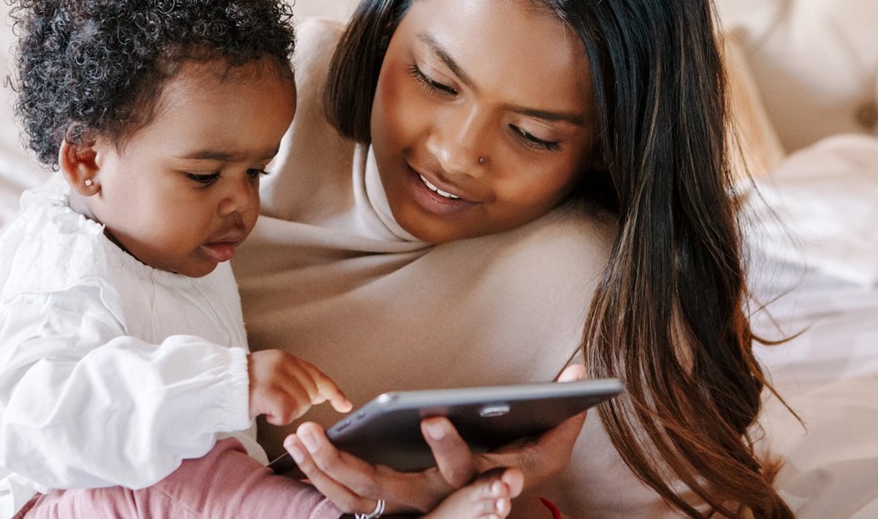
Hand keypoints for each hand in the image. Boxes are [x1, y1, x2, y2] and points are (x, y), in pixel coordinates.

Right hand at [249, 349, 352, 425]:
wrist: (215, 385)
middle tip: (278, 403)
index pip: (318, 376)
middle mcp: (283, 364)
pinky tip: (266, 413)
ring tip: (268, 405)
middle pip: (311, 394)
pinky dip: (278, 419)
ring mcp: (276, 377)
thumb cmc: (241, 385)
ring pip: (301, 406)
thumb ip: (295, 379)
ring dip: (286, 412)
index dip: (334, 393)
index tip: (345, 405)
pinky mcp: (268, 393)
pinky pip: (287, 414)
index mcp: (286, 359)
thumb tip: (322, 393)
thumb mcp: (272, 372)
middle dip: (300, 405)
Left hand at [282, 364, 588, 513]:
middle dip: (344, 464)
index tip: (433, 416)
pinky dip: (318, 474)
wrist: (483, 511)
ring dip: (320, 468)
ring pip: (352, 499)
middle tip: (312, 432)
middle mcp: (429, 506)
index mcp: (466, 490)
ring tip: (297, 435)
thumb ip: (563, 416)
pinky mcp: (380, 510)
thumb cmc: (511, 478)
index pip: (460, 472)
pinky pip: (342, 498)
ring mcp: (401, 513)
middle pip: (381, 492)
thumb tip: (580, 372)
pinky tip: (297, 446)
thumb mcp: (544, 453)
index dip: (449, 448)